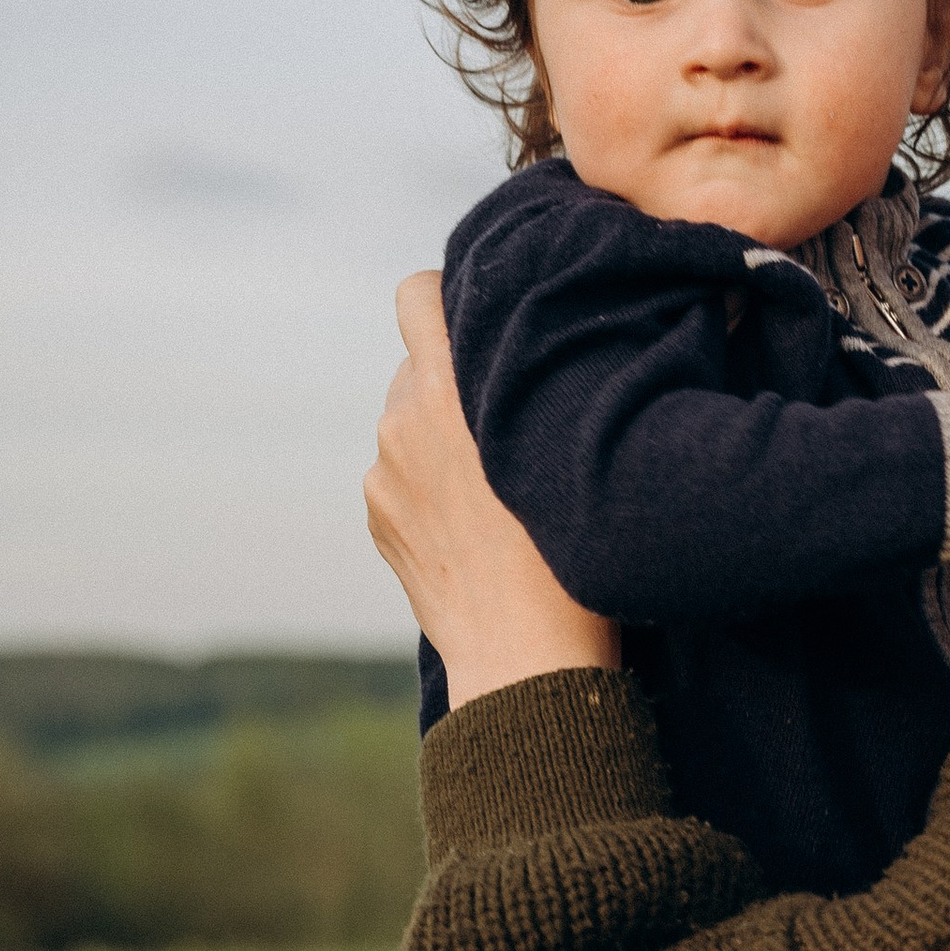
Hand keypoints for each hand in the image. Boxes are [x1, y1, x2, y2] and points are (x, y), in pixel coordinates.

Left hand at [365, 273, 618, 706]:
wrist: (528, 657)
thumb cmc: (572, 551)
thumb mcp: (567, 442)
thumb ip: (530, 380)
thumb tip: (520, 345)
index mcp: (447, 388)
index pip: (416, 294)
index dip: (446, 296)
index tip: (483, 320)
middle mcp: (401, 419)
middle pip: (419, 364)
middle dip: (455, 382)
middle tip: (511, 424)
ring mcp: (382, 471)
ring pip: (409, 422)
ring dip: (442, 437)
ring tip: (498, 489)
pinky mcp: (377, 514)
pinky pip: (400, 474)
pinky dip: (428, 486)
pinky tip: (473, 526)